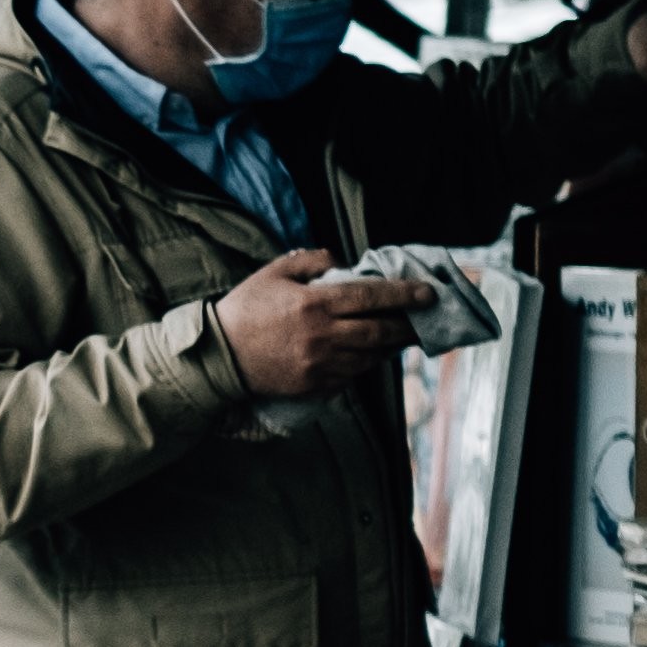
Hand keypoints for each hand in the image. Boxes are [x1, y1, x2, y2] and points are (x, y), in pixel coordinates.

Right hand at [216, 249, 425, 401]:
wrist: (219, 355)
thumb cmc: (245, 309)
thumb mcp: (274, 272)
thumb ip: (311, 260)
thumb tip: (341, 261)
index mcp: (315, 304)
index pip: (371, 296)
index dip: (404, 294)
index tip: (428, 293)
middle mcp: (324, 336)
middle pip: (380, 331)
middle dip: (406, 326)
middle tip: (422, 320)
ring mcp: (321, 364)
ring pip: (370, 356)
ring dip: (389, 347)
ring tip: (400, 336)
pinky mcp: (315, 385)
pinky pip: (351, 376)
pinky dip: (365, 364)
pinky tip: (369, 355)